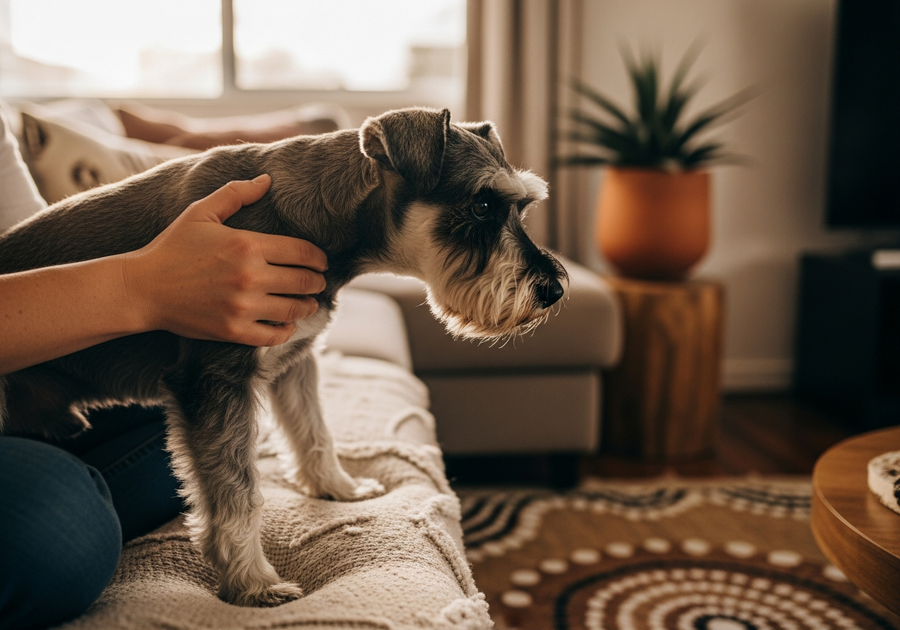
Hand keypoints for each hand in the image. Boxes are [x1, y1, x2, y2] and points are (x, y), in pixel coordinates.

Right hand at [123, 174, 326, 345]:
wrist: (142, 289)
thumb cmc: (172, 248)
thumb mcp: (201, 213)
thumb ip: (236, 194)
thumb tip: (267, 180)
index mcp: (247, 245)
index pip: (302, 252)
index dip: (319, 257)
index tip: (322, 261)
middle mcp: (250, 277)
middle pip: (304, 281)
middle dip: (317, 281)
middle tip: (319, 281)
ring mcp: (243, 306)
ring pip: (295, 309)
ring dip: (308, 306)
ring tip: (309, 302)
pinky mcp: (234, 331)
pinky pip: (274, 335)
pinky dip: (287, 330)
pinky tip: (289, 324)